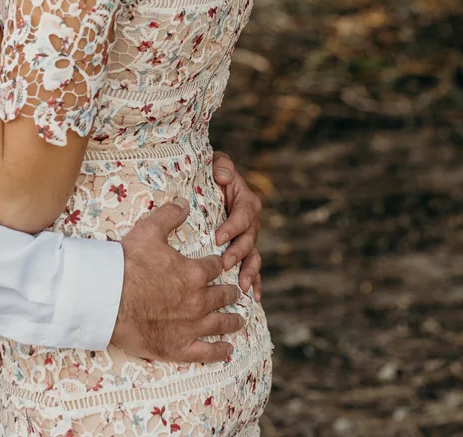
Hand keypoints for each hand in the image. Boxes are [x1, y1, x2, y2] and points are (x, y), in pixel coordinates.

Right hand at [111, 202, 242, 363]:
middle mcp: (198, 300)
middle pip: (223, 295)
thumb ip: (169, 215)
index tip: (221, 265)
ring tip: (240, 320)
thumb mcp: (148, 231)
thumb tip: (184, 201)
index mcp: (194, 273)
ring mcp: (190, 326)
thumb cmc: (126, 264)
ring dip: (233, 321)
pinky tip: (227, 350)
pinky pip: (206, 352)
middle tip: (235, 292)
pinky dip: (219, 351)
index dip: (218, 264)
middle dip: (230, 292)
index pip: (215, 266)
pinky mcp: (178, 347)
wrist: (106, 300)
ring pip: (221, 323)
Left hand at [213, 151, 263, 301]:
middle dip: (239, 253)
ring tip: (243, 285)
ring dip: (250, 271)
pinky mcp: (242, 252)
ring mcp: (247, 239)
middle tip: (225, 263)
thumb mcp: (216, 163)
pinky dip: (256, 283)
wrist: (206, 187)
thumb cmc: (210, 174)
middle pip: (250, 239)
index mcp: (245, 201)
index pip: (243, 214)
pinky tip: (255, 298)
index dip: (233, 226)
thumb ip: (222, 165)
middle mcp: (249, 222)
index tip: (218, 237)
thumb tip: (223, 176)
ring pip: (253, 256)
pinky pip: (252, 269)